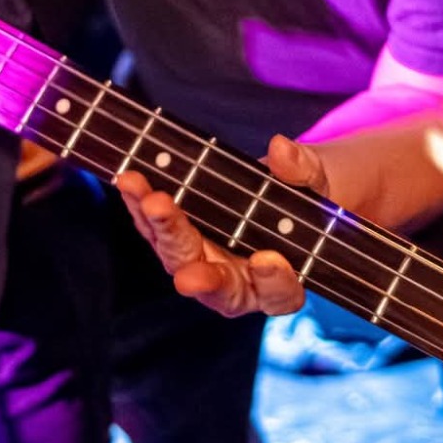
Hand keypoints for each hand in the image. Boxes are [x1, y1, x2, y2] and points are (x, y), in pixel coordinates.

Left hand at [115, 134, 330, 318]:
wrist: (270, 187)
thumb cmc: (300, 195)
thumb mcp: (313, 180)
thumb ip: (302, 170)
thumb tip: (281, 149)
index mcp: (280, 281)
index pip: (280, 293)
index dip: (275, 281)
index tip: (268, 260)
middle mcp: (237, 281)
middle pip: (220, 289)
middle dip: (203, 279)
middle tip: (188, 277)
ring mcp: (201, 261)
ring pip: (179, 257)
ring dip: (162, 229)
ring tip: (150, 200)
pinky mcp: (174, 238)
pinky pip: (154, 228)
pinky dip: (140, 205)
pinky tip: (130, 182)